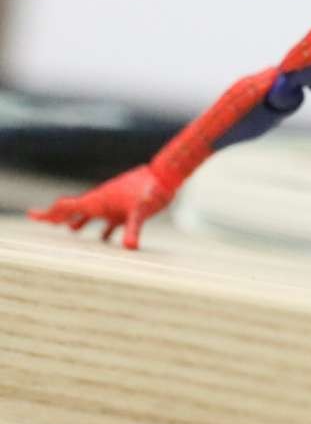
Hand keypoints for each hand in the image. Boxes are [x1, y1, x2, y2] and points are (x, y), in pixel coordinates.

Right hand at [28, 164, 173, 249]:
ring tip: (70, 230)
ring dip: (80, 221)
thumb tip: (130, 248)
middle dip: (57, 216)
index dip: (49, 212)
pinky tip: (104, 241)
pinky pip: (109, 221)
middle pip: (74, 210)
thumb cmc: (152, 190)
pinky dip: (103, 230)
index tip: (31, 215)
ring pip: (91, 214)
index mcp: (98, 201)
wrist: (166, 175)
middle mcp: (102, 201)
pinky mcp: (127, 209)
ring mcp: (114, 204)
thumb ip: (133, 229)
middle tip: (40, 220)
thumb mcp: (141, 211)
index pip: (67, 206)